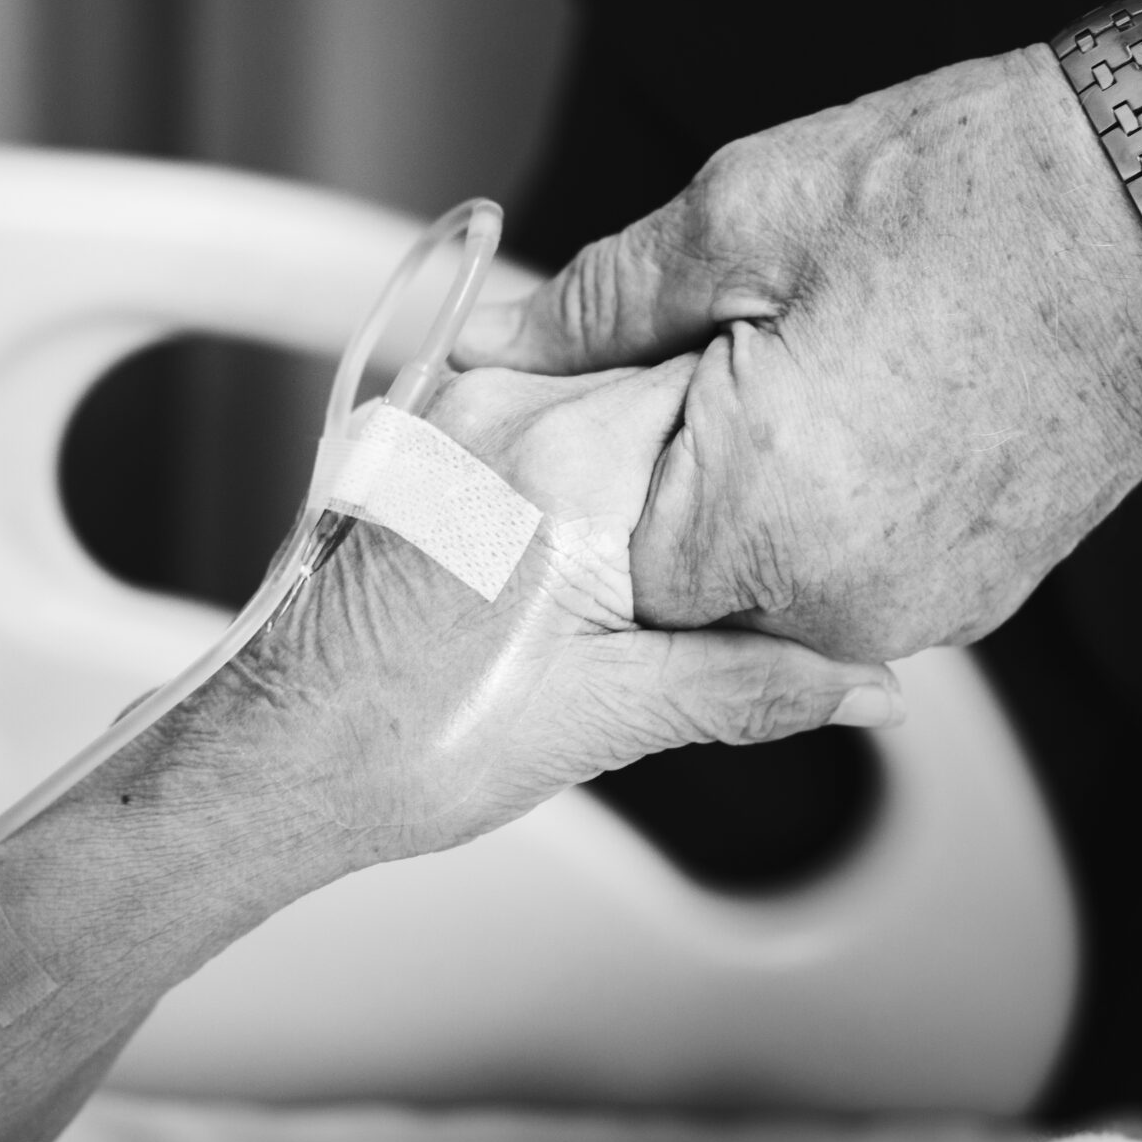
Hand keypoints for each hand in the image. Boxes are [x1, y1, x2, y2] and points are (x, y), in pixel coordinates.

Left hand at [144, 362, 900, 875]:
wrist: (276, 758)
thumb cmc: (404, 747)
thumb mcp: (604, 721)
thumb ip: (747, 682)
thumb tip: (865, 684)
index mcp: (566, 466)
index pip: (727, 396)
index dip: (785, 448)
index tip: (817, 510)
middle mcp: (506, 413)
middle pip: (673, 383)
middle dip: (729, 456)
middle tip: (754, 556)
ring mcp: (462, 416)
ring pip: (614, 395)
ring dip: (662, 460)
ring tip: (664, 567)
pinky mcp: (434, 437)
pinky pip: (551, 413)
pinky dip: (599, 462)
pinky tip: (599, 546)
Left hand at [453, 48, 1141, 662]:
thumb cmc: (974, 192)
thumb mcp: (741, 217)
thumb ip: (594, 307)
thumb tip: (498, 345)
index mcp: (763, 526)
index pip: (593, 559)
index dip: (585, 462)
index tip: (610, 380)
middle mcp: (847, 603)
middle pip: (682, 583)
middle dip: (668, 477)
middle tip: (718, 346)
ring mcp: (929, 608)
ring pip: (770, 579)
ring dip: (754, 488)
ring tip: (810, 357)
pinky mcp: (984, 587)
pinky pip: (854, 571)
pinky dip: (832, 500)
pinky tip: (866, 393)